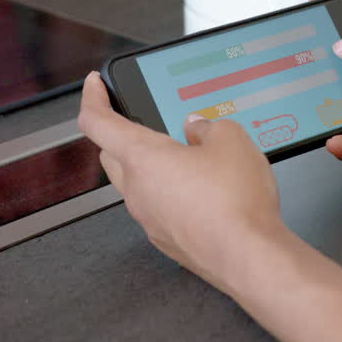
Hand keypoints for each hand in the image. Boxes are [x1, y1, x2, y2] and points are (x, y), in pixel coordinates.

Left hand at [77, 72, 284, 290]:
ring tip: (191, 156)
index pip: (97, 122)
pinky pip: (160, 207)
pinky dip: (172, 193)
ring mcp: (150, 219)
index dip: (93, 98)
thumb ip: (209, 126)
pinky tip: (204, 190)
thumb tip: (199, 128)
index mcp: (142, 157)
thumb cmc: (235, 201)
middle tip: (147, 122)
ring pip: (138, 184)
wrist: (249, 256)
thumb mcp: (232, 139)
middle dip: (124, 135)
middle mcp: (137, 190)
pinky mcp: (169, 240)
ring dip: (154, 167)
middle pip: (112, 155)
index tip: (95, 85)